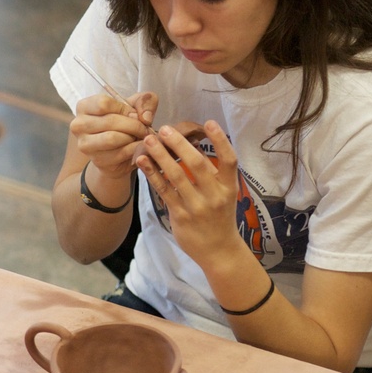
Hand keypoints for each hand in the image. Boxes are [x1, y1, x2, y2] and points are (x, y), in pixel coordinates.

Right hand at [68, 91, 157, 177]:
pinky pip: (121, 153)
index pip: (104, 103)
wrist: (117, 149)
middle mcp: (78, 125)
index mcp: (84, 107)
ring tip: (139, 137)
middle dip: (134, 125)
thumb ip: (144, 101)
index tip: (134, 114)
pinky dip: (135, 149)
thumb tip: (145, 118)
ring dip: (133, 137)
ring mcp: (85, 145)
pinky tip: (138, 146)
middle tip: (145, 129)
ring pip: (113, 138)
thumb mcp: (136, 105)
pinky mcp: (97, 160)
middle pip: (109, 121)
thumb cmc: (124, 121)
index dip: (125, 109)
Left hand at [137, 120, 239, 262]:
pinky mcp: (180, 215)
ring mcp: (197, 206)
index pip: (229, 160)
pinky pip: (164, 190)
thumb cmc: (219, 217)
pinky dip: (152, 174)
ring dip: (161, 155)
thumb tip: (194, 146)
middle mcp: (215, 195)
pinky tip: (142, 161)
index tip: (210, 122)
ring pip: (176, 175)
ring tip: (150, 140)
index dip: (221, 140)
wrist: (218, 250)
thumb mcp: (224, 195)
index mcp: (229, 187)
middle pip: (197, 164)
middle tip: (165, 128)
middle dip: (180, 144)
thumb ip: (213, 175)